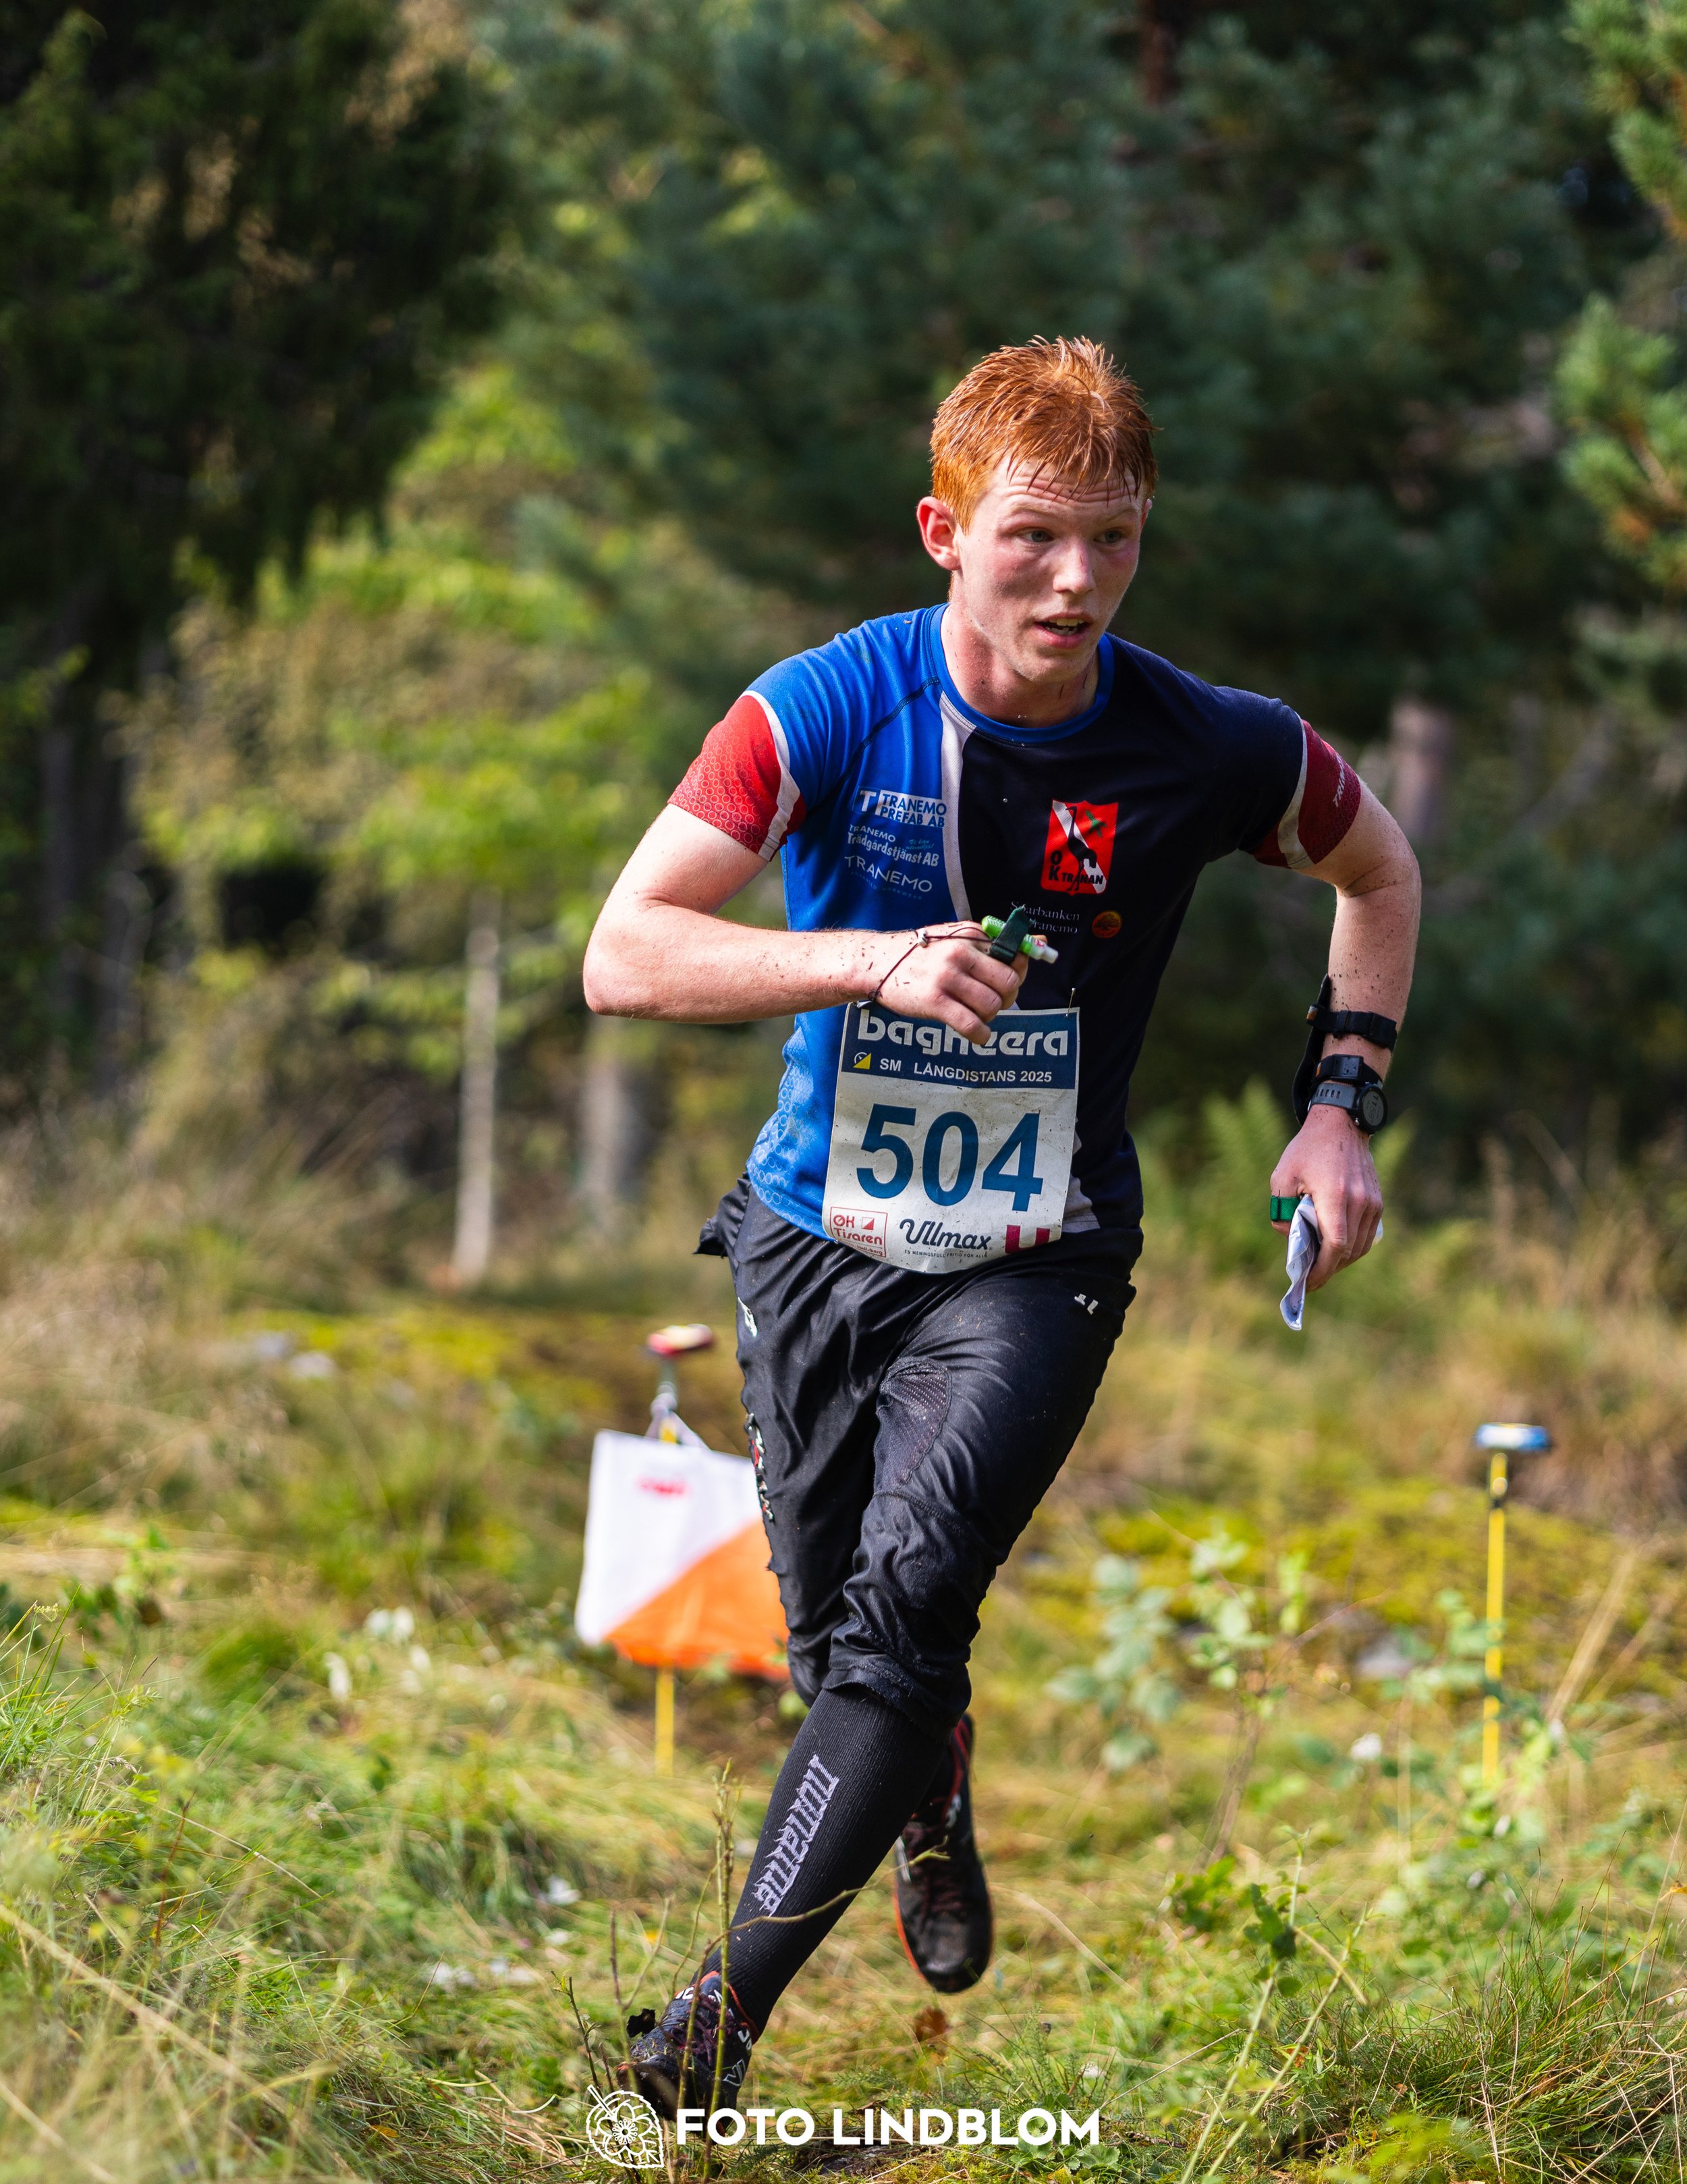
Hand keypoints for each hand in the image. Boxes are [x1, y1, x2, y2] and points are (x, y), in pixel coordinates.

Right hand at [869, 922, 1026, 1041]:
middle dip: (1007, 998)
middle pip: (1009, 983)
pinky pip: (971, 1025)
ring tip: (974, 1014)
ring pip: (992, 1005)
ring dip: (989, 1016)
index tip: (1006, 982)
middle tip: (991, 1002)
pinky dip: (981, 1035)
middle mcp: (961, 953)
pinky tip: (977, 1034)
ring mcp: (947, 978)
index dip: (1018, 974)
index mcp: (970, 935)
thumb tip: (1042, 941)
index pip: (1014, 956)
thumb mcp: (955, 938)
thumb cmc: (920, 953)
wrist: (876, 962)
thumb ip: (993, 943)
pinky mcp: (934, 1002)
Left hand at [1269, 1105, 1382, 1289]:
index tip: (1308, 1282)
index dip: (1322, 1269)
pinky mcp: (1377, 1200)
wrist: (1341, 1123)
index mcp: (1335, 1195)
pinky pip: (1367, 1234)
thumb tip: (1289, 1237)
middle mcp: (1359, 1201)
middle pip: (1348, 1251)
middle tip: (1310, 1279)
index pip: (1335, 1245)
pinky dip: (1352, 1247)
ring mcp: (1372, 1202)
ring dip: (1341, 1260)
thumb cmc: (1307, 1149)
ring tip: (1321, 1266)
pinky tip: (1335, 1249)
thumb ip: (1281, 1210)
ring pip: (1360, 1246)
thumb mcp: (1282, 1176)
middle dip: (1328, 1269)